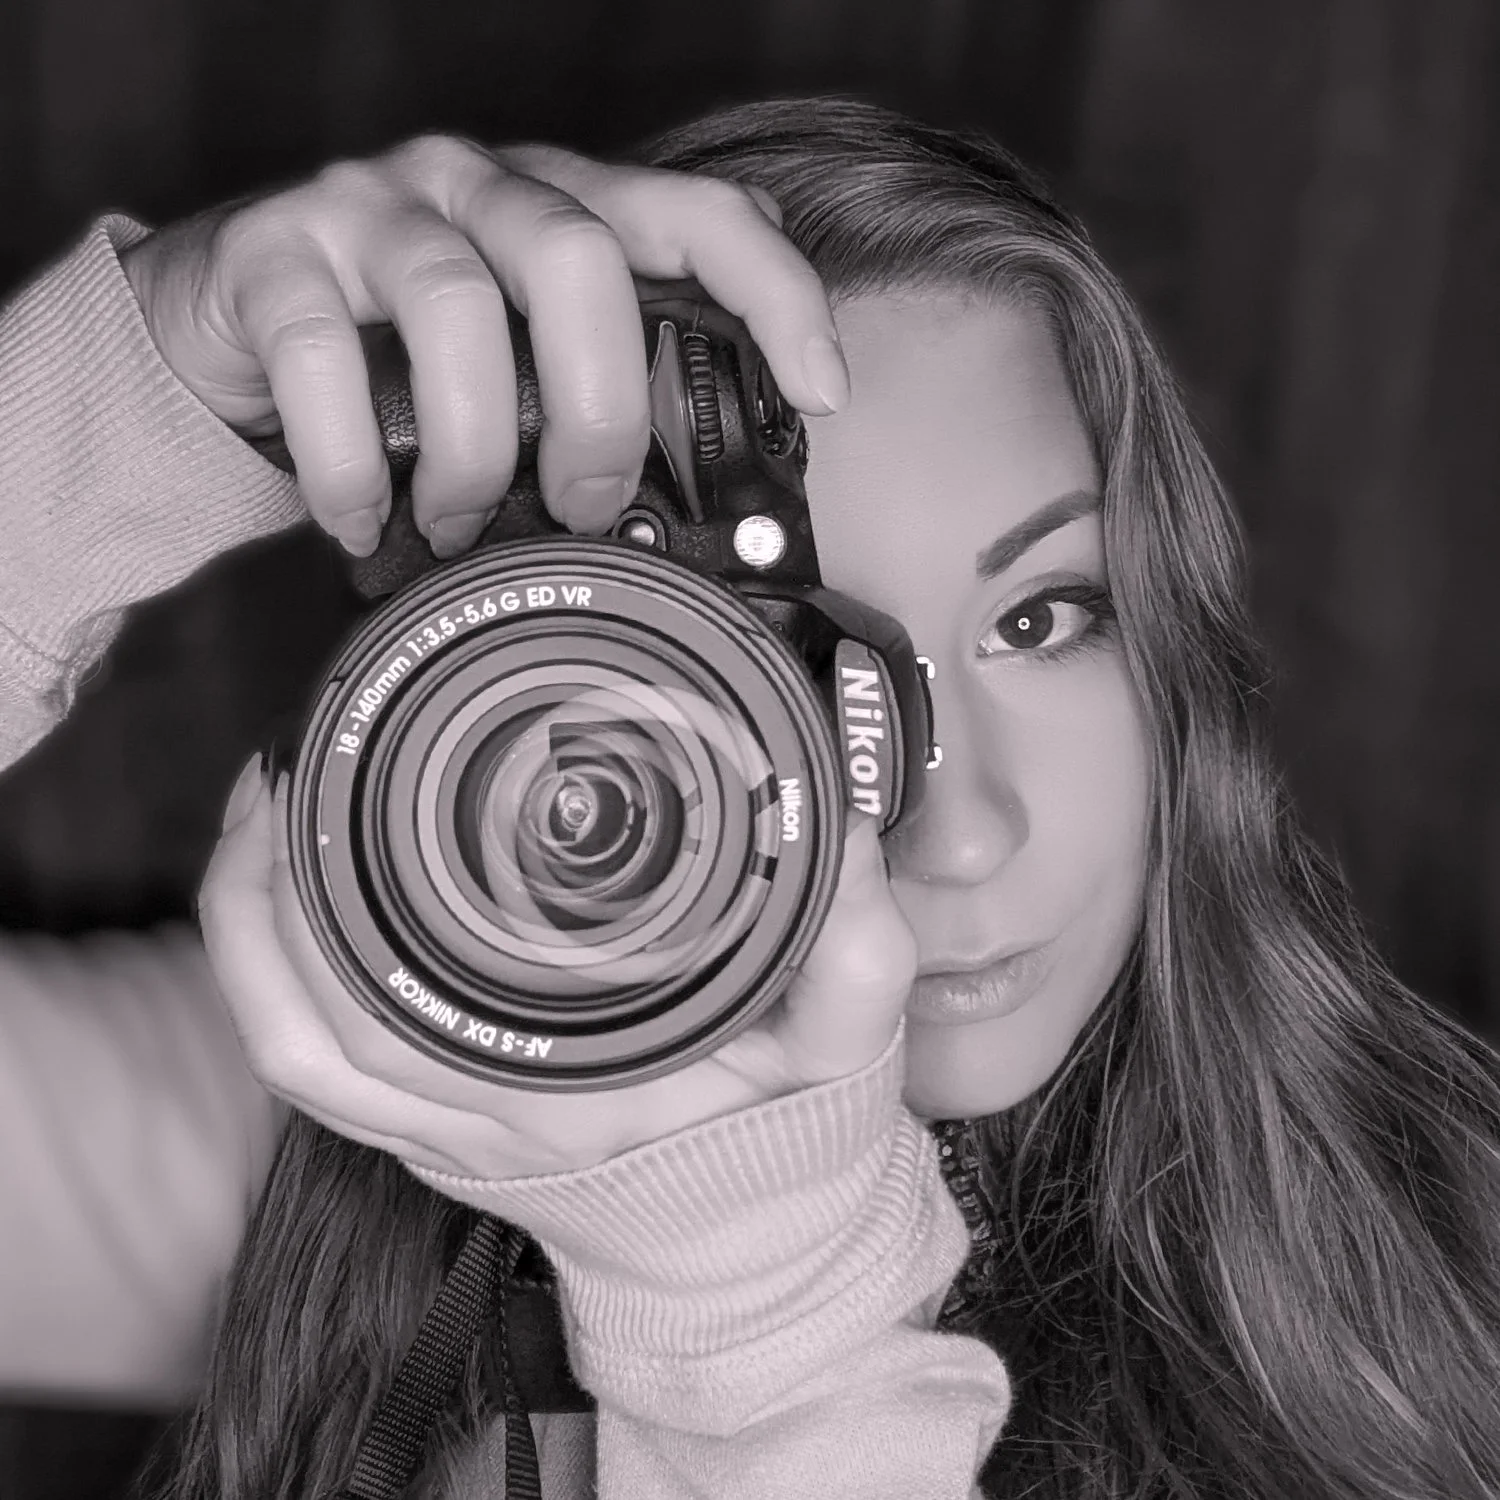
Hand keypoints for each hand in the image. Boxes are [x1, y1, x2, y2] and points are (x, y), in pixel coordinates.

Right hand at [120, 136, 850, 557]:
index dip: (774, 293)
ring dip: (475, 452)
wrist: (231, 324)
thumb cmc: (402, 357)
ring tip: (464, 525)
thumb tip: (681, 512)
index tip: (822, 393)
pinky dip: (352, 467)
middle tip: (585, 506)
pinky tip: (366, 523)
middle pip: (578, 260)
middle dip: (599, 410)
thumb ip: (592, 391)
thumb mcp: (519, 362)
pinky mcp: (273, 256)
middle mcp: (478, 185)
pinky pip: (322, 360)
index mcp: (564, 207)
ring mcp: (372, 208)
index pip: (702, 213)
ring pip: (455, 306)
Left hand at [197, 758, 916, 1179]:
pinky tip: (300, 922)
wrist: (759, 1264)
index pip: (396, 1002)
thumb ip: (855, 947)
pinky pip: (326, 1084)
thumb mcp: (847, 1051)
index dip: (328, 892)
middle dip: (264, 889)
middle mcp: (489, 1119)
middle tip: (283, 772)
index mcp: (566, 1088)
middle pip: (308, 1018)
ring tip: (267, 828)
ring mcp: (457, 1140)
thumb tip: (834, 829)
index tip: (338, 775)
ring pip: (297, 1053)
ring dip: (255, 943)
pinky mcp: (449, 1143)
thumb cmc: (788, 1157)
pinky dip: (285, 1001)